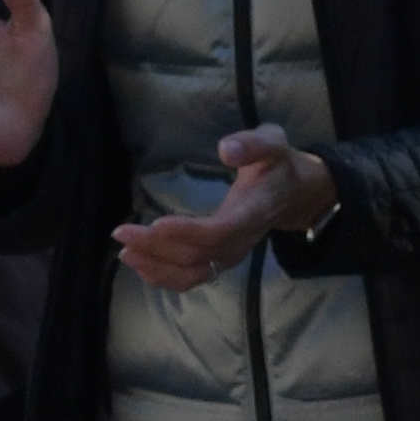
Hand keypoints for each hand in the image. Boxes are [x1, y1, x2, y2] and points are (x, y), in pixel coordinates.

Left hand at [114, 125, 329, 293]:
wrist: (297, 194)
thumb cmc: (279, 165)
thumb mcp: (274, 143)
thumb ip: (253, 144)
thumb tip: (225, 150)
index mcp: (254, 211)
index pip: (221, 230)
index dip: (188, 231)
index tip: (156, 223)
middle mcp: (243, 240)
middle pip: (198, 254)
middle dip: (157, 246)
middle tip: (121, 231)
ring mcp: (233, 254)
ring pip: (193, 272)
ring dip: (157, 266)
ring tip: (125, 251)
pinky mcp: (222, 259)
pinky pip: (193, 277)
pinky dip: (165, 276)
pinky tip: (141, 264)